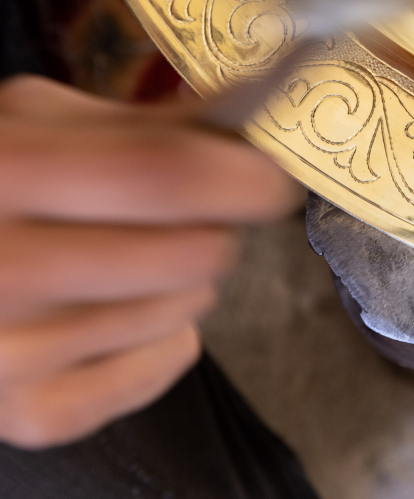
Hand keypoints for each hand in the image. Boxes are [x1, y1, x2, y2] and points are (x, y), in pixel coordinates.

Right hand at [0, 75, 300, 447]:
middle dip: (213, 224)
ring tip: (129, 254)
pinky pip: (167, 364)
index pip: (166, 176)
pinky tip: (123, 306)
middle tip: (187, 211)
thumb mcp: (39, 118)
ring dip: (184, 277)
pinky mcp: (32, 410)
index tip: (273, 171)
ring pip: (189, 308)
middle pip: (192, 255)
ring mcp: (17, 352)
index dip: (242, 174)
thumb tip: (245, 124)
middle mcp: (9, 269)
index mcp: (15, 172)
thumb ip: (142, 122)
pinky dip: (166, 335)